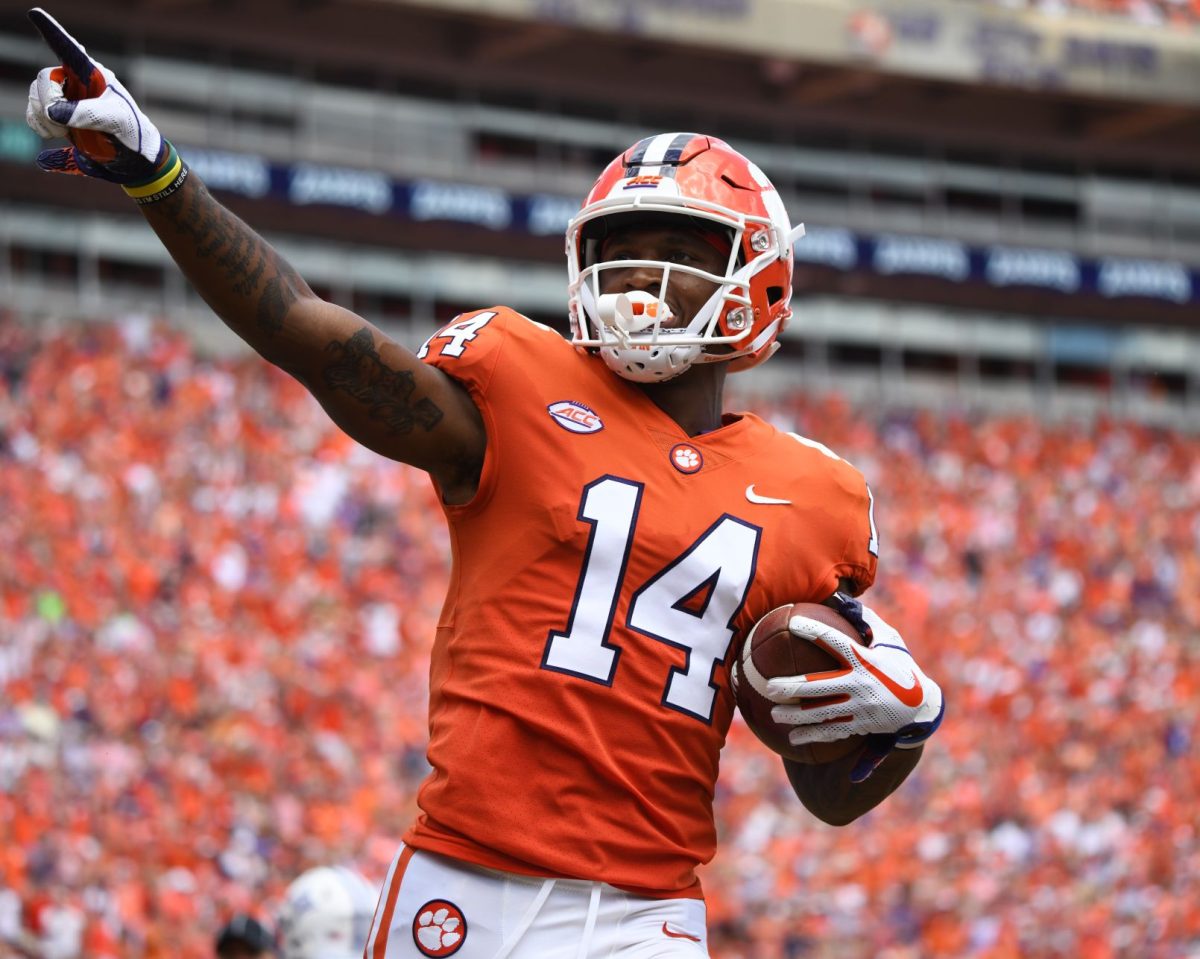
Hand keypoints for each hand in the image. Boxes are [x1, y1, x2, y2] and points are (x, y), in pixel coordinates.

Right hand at [25, 8, 164, 183]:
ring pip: (36, 99)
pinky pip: (36, 116)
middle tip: (60, 125)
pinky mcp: (62, 120)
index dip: (51, 31)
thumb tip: (54, 112)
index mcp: (92, 76)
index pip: (68, 49)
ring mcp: (68, 102)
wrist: (136, 163)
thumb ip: (88, 114)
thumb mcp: (116, 122)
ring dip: (41, 118)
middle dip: (45, 103)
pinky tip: (57, 137)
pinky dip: (39, 126)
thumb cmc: (133, 135)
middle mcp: (77, 84)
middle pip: (43, 81)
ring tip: (62, 134)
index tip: (35, 13)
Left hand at [768, 597, 943, 781]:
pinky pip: (832, 732)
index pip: (835, 641)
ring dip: (795, 716)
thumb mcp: (889, 641)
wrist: (922, 706)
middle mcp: (861, 684)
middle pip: (819, 686)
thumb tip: (841, 599)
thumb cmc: (900, 666)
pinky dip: (811, 736)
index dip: (813, 631)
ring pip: (821, 713)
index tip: (792, 623)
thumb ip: (867, 621)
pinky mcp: (861, 726)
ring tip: (773, 714)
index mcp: (865, 659)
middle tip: (768, 686)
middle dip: (791, 687)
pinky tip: (792, 739)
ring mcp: (860, 708)